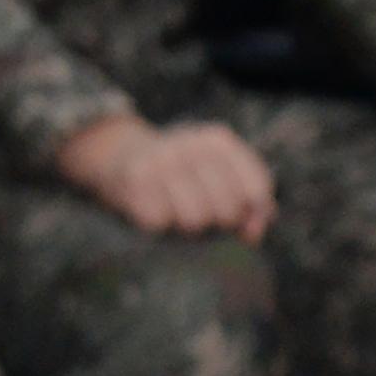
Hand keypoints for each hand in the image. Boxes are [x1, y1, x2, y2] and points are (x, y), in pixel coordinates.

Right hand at [55, 110, 273, 239]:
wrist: (118, 153)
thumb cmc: (179, 172)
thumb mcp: (218, 174)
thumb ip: (247, 202)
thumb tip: (253, 235)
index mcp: (218, 140)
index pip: (256, 188)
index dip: (251, 212)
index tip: (238, 218)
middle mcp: (192, 145)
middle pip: (227, 210)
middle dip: (216, 222)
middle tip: (200, 212)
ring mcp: (162, 162)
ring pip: (194, 221)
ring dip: (185, 225)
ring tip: (175, 211)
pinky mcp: (135, 181)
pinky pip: (159, 224)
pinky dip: (157, 224)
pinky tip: (152, 208)